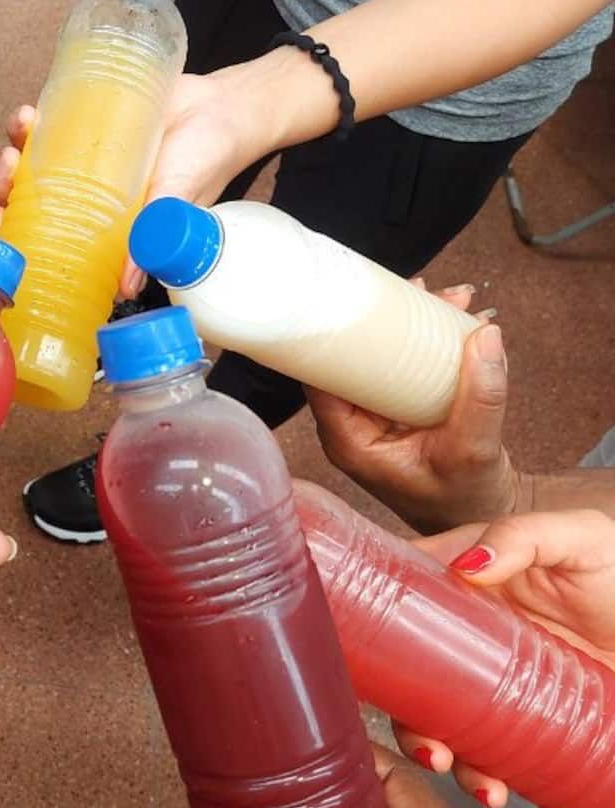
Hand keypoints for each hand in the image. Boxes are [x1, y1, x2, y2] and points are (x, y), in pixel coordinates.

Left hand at [0, 73, 271, 297]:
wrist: (221, 109)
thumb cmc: (203, 164)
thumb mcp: (176, 206)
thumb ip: (151, 241)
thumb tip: (126, 289)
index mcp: (98, 231)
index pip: (45, 242)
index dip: (13, 237)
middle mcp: (82, 201)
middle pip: (24, 205)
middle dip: (2, 192)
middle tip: (6, 174)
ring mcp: (79, 164)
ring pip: (26, 168)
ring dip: (9, 157)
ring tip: (18, 137)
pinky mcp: (83, 127)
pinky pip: (45, 130)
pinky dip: (28, 125)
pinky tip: (27, 115)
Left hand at [308, 304, 519, 533]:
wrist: (481, 517)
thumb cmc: (464, 500)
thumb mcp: (474, 449)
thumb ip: (481, 396)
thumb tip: (486, 334)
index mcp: (348, 441)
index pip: (320, 379)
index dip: (330, 337)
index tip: (350, 300)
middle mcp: (352, 423)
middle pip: (351, 357)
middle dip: (384, 319)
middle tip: (424, 290)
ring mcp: (375, 413)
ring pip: (381, 354)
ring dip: (414, 323)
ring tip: (453, 299)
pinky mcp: (399, 405)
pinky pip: (404, 363)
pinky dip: (429, 340)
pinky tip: (457, 317)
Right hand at [394, 509, 614, 806]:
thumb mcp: (581, 539)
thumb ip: (524, 536)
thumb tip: (468, 564)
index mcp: (468, 580)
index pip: (406, 597)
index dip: (378, 626)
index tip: (372, 660)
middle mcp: (470, 632)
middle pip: (412, 672)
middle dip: (408, 713)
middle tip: (428, 744)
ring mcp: (494, 679)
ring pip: (441, 718)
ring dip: (438, 751)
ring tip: (466, 774)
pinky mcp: (521, 717)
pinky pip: (486, 749)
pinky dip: (481, 775)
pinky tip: (495, 787)